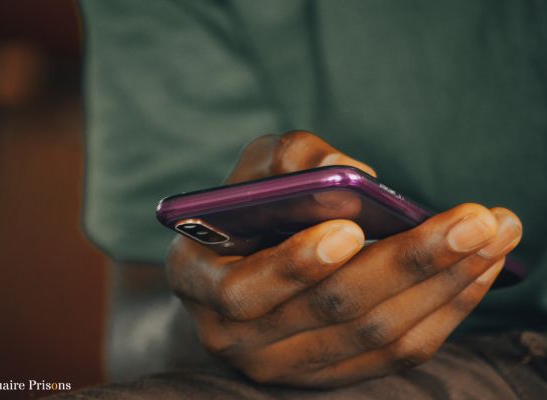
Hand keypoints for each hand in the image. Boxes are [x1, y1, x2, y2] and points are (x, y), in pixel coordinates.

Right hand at [166, 131, 521, 387]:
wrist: (238, 274)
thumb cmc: (245, 213)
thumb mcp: (250, 174)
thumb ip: (287, 162)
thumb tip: (356, 178)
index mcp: (199, 283)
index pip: (243, 290)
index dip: (296, 265)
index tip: (353, 229)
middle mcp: (239, 337)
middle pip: (332, 311)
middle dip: (409, 262)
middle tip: (475, 220)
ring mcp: (289, 364)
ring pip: (376, 333)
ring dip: (443, 282)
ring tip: (496, 234)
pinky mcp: (332, 372)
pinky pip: (397, 352)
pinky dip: (445, 309)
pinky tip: (479, 270)